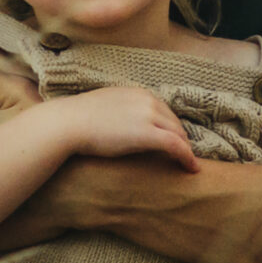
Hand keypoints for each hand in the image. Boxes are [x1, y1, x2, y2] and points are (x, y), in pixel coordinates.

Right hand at [67, 84, 202, 170]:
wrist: (69, 123)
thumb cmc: (79, 118)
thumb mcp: (107, 105)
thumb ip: (123, 109)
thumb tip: (125, 123)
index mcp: (139, 93)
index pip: (164, 111)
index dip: (171, 128)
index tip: (173, 141)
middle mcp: (148, 101)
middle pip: (174, 123)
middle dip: (180, 139)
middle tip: (183, 156)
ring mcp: (149, 116)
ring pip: (178, 134)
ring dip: (186, 149)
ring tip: (189, 164)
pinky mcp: (148, 134)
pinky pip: (176, 146)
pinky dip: (187, 157)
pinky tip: (192, 169)